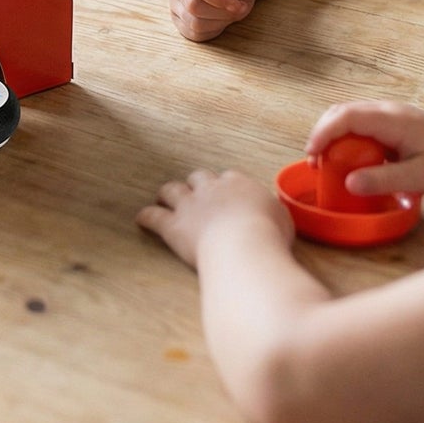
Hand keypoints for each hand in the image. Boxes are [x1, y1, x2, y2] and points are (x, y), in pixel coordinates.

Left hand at [136, 168, 293, 269]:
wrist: (243, 245)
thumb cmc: (268, 234)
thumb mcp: (282, 219)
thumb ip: (273, 213)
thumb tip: (273, 216)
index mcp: (238, 184)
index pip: (229, 177)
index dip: (225, 185)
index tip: (225, 192)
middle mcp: (211, 189)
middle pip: (198, 177)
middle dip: (195, 183)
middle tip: (193, 191)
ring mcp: (190, 205)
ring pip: (172, 190)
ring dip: (168, 193)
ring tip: (163, 196)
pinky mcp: (173, 225)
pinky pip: (154, 216)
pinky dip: (146, 216)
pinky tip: (141, 218)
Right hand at [168, 0, 260, 41]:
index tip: (236, 4)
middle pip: (192, 5)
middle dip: (221, 11)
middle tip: (240, 7)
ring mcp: (175, 1)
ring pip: (194, 23)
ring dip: (220, 21)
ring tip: (231, 10)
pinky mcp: (179, 19)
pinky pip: (195, 34)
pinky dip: (214, 30)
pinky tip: (221, 17)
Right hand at [305, 101, 423, 196]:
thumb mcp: (420, 178)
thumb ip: (383, 180)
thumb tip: (348, 183)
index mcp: (393, 119)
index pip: (347, 117)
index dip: (323, 133)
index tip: (312, 155)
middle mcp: (389, 111)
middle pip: (343, 111)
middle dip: (322, 133)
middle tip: (315, 161)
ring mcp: (393, 115)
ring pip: (351, 115)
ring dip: (333, 135)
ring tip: (327, 162)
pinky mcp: (396, 123)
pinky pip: (363, 124)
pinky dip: (348, 137)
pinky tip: (350, 158)